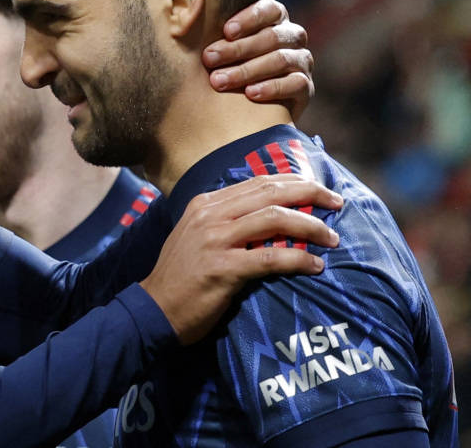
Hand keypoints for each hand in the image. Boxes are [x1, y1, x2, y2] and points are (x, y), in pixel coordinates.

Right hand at [139, 174, 342, 344]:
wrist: (154, 309)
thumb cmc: (181, 276)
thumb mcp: (197, 236)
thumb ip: (226, 222)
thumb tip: (268, 214)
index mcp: (205, 204)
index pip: (257, 182)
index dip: (293, 182)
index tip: (318, 190)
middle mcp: (209, 215)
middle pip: (270, 192)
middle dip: (310, 193)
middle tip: (336, 202)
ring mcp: (214, 240)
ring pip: (274, 219)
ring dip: (311, 226)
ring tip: (332, 238)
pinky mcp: (222, 268)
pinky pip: (270, 257)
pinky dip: (299, 258)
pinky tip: (315, 265)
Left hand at [202, 0, 313, 121]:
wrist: (249, 109)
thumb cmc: (227, 66)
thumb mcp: (222, 47)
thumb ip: (214, 33)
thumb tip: (183, 18)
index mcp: (274, 19)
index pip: (269, 9)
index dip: (249, 18)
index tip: (225, 31)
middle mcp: (292, 36)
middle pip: (271, 36)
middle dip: (237, 49)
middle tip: (208, 59)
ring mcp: (301, 61)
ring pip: (281, 59)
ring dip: (247, 70)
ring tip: (219, 81)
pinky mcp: (306, 86)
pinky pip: (296, 83)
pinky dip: (272, 88)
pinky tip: (250, 94)